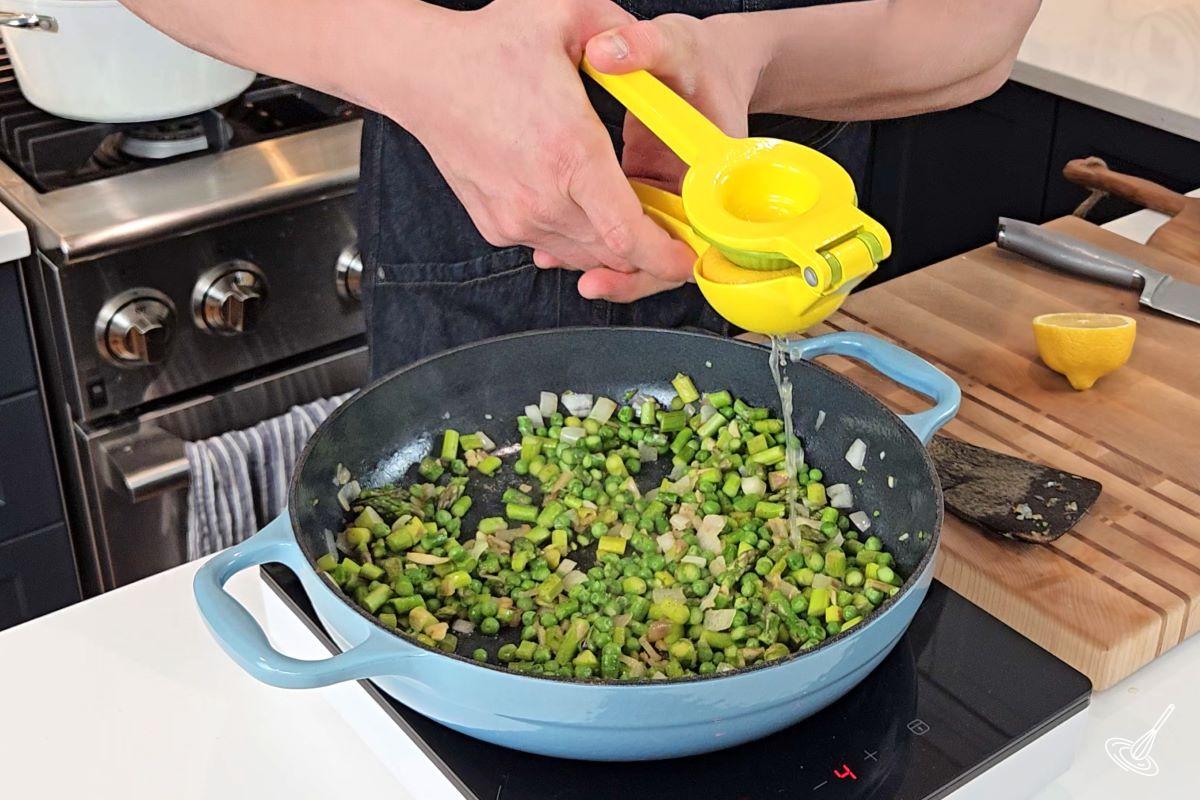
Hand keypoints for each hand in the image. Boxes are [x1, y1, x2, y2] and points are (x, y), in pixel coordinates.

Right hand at [389, 0, 694, 280]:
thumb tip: (650, 49)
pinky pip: (551, 245)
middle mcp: (543, 199)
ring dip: (610, 243)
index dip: (665, 257)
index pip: (629, 236)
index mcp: (571, 155)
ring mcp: (516, 218)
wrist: (421, 74)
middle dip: (646, 250)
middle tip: (665, 228)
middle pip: (612, 253)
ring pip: (583, 254)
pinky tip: (578, 203)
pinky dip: (574, 236)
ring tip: (623, 211)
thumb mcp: (566, 13)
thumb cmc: (488, 47)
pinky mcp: (497, 225)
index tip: (685, 257)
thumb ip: (622, 27)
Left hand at [575, 13, 766, 300]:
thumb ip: (646, 46)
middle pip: (667, 254)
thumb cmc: (700, 59)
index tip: (636, 263)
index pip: (703, 234)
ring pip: (639, 248)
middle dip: (630, 273)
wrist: (706, 66)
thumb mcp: (676, 44)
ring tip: (558, 261)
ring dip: (603, 260)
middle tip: (593, 282)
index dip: (672, 257)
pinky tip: (554, 243)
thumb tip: (607, 51)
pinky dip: (590, 237)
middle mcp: (696, 196)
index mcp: (719, 172)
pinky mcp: (642, 195)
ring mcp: (666, 199)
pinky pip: (621, 228)